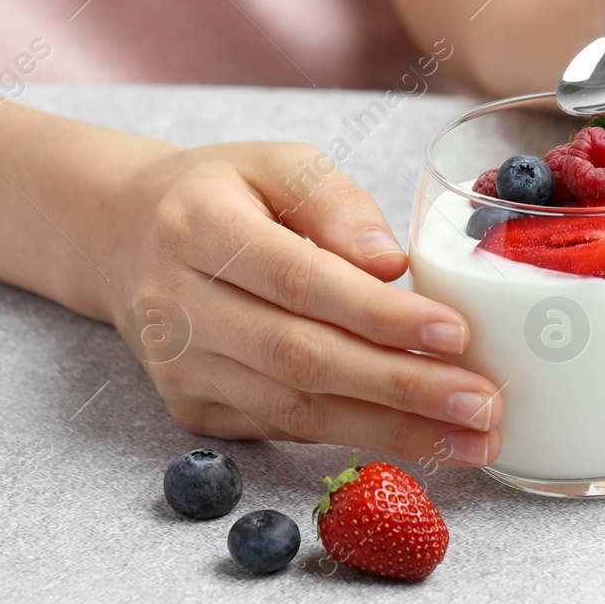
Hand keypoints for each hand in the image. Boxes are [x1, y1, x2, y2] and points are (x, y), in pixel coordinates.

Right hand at [97, 141, 501, 465]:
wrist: (122, 238)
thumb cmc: (222, 194)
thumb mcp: (277, 163)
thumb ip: (335, 203)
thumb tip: (390, 263)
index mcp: (196, 227)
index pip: (300, 281)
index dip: (379, 314)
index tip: (455, 333)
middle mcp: (177, 306)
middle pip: (301, 358)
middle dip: (402, 389)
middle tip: (483, 406)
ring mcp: (180, 367)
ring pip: (295, 410)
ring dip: (392, 430)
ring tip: (472, 440)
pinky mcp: (191, 408)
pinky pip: (283, 430)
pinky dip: (356, 437)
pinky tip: (420, 439)